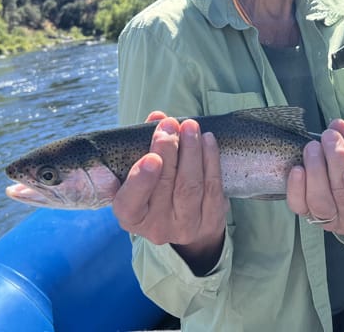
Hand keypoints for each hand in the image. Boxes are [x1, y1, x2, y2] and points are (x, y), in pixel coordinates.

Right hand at [111, 112, 227, 274]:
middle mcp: (157, 226)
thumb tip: (157, 117)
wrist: (182, 224)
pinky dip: (210, 160)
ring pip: (191, 185)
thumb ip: (142, 146)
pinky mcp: (211, 221)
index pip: (130, 202)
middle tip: (170, 125)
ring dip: (191, 151)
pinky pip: (213, 187)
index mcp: (132, 217)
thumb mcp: (137, 177)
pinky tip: (207, 140)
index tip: (151, 158)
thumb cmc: (154, 192)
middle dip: (169, 150)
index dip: (141, 180)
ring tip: (190, 126)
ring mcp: (186, 226)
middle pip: (165, 185)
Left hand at [286, 119, 343, 236]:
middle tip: (330, 138)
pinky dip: (297, 187)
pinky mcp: (309, 216)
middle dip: (335, 164)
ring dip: (316, 171)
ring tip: (313, 147)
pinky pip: (300, 206)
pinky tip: (298, 168)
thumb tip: (338, 125)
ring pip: (320, 203)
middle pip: (343, 198)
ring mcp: (331, 221)